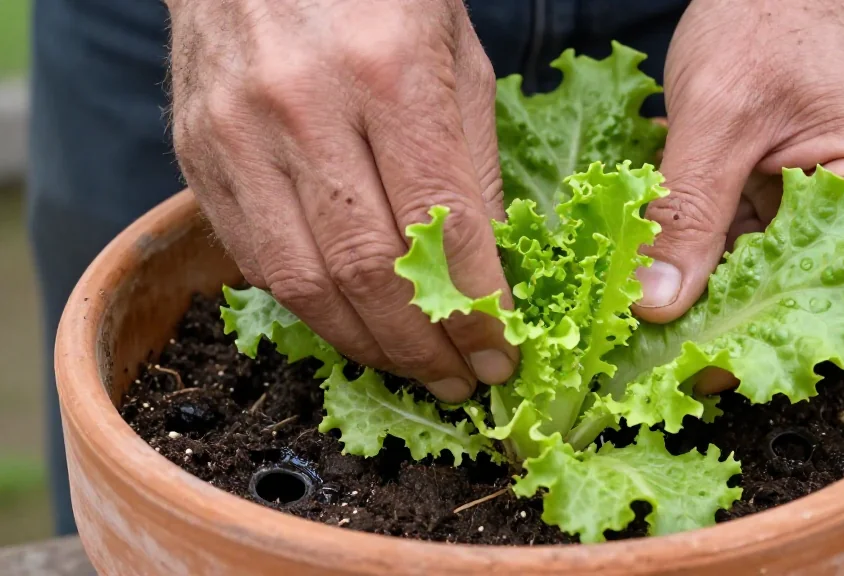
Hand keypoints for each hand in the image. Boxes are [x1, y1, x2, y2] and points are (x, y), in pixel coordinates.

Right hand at [167, 0, 516, 402]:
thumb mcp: (456, 56)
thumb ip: (473, 165)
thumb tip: (489, 273)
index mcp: (388, 72)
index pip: (440, 226)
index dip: (477, 308)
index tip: (504, 354)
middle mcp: (303, 107)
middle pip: (367, 272)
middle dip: (425, 346)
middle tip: (463, 380)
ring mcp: (237, 136)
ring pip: (304, 285)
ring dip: (367, 346)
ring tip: (414, 369)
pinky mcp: (197, 158)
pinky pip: (258, 263)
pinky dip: (314, 310)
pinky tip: (354, 325)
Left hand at [634, 0, 843, 329]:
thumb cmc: (771, 15)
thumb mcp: (717, 115)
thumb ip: (686, 212)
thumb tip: (656, 303)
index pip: (813, 294)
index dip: (739, 333)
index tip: (669, 359)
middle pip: (793, 293)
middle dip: (716, 310)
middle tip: (640, 336)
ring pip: (770, 273)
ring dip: (707, 279)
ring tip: (642, 297)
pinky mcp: (812, 197)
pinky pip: (760, 242)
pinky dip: (712, 247)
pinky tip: (663, 256)